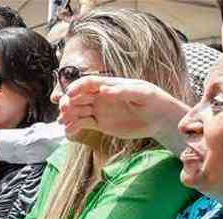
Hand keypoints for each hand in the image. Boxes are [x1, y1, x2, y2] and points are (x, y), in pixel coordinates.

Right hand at [58, 76, 183, 139]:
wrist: (160, 119)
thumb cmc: (154, 101)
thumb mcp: (142, 93)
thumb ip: (123, 91)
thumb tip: (104, 90)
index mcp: (108, 85)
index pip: (87, 83)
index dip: (76, 87)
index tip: (69, 95)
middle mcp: (100, 96)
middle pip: (78, 97)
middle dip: (68, 102)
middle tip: (63, 111)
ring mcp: (99, 110)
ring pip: (77, 111)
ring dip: (68, 115)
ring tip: (63, 122)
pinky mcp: (100, 124)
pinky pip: (83, 124)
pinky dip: (73, 127)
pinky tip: (68, 131)